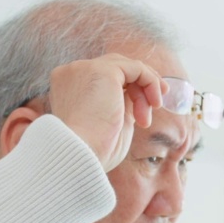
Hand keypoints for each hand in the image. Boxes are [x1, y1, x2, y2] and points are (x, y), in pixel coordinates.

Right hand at [47, 54, 167, 171]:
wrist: (79, 154)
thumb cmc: (92, 150)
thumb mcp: (110, 123)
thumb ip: (121, 105)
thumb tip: (138, 97)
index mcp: (67, 87)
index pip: (102, 79)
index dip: (127, 93)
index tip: (142, 117)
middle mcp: (72, 73)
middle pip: (115, 69)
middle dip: (139, 87)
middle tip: (155, 106)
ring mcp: (85, 68)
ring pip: (126, 68)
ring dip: (146, 88)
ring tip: (149, 116)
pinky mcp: (103, 70)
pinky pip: (136, 68)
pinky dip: (150, 82)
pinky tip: (155, 103)